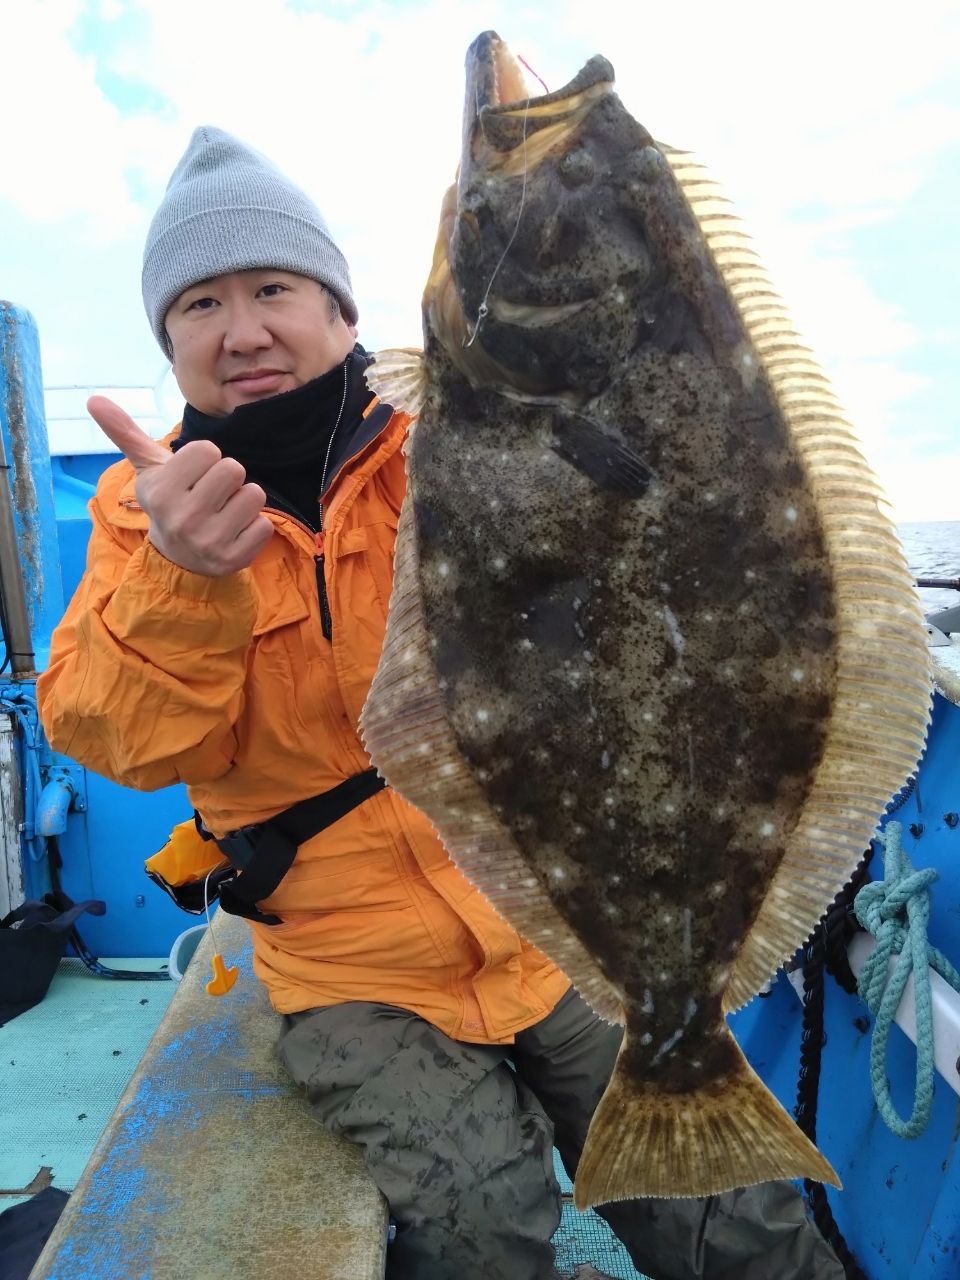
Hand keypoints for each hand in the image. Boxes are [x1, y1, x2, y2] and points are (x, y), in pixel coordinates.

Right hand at [88, 396, 272, 575]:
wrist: (179, 559)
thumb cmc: (169, 502)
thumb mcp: (148, 469)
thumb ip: (126, 433)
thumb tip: (94, 400)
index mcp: (161, 492)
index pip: (209, 450)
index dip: (206, 459)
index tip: (194, 476)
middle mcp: (183, 519)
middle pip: (234, 469)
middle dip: (227, 478)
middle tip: (211, 494)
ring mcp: (209, 543)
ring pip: (254, 494)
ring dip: (243, 500)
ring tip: (223, 512)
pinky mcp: (234, 560)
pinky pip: (264, 525)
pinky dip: (255, 526)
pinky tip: (234, 532)